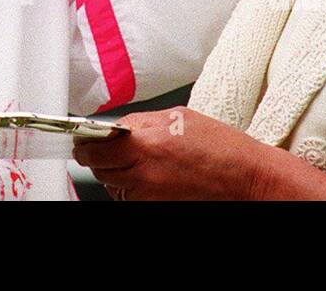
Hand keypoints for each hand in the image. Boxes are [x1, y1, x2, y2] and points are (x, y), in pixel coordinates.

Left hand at [73, 108, 270, 199]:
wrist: (245, 178)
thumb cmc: (219, 146)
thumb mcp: (176, 117)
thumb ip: (141, 122)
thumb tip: (116, 127)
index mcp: (147, 144)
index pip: (96, 147)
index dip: (85, 141)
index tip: (81, 138)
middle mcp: (144, 174)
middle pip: (99, 168)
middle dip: (96, 156)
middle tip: (99, 147)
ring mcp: (149, 196)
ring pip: (112, 185)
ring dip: (112, 172)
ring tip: (129, 160)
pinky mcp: (156, 208)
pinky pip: (129, 198)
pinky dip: (128, 187)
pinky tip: (142, 174)